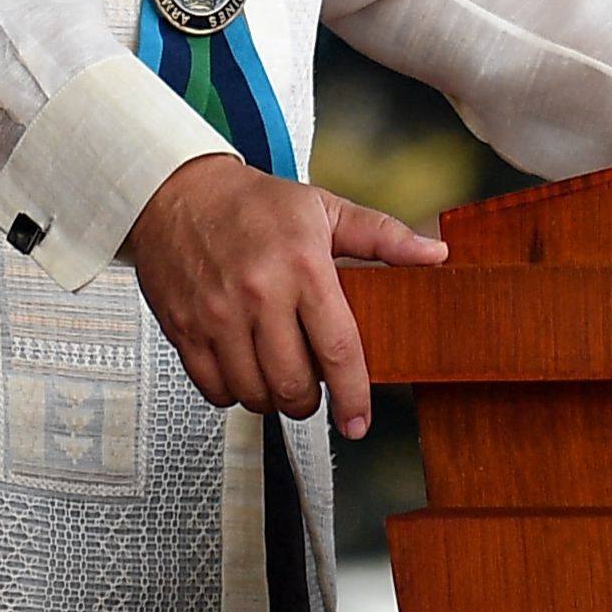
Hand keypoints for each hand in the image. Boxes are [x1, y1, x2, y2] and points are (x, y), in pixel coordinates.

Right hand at [121, 154, 445, 437]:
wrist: (177, 190)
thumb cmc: (253, 202)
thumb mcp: (324, 208)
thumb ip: (382, 237)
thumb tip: (434, 255)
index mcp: (302, 266)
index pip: (338, 349)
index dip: (352, 396)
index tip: (358, 421)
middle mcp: (258, 293)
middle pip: (294, 384)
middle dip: (310, 400)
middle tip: (312, 387)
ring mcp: (217, 315)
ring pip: (254, 394)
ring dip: (272, 398)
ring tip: (276, 374)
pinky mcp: (184, 328)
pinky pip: (215, 390)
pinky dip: (232, 392)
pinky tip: (242, 368)